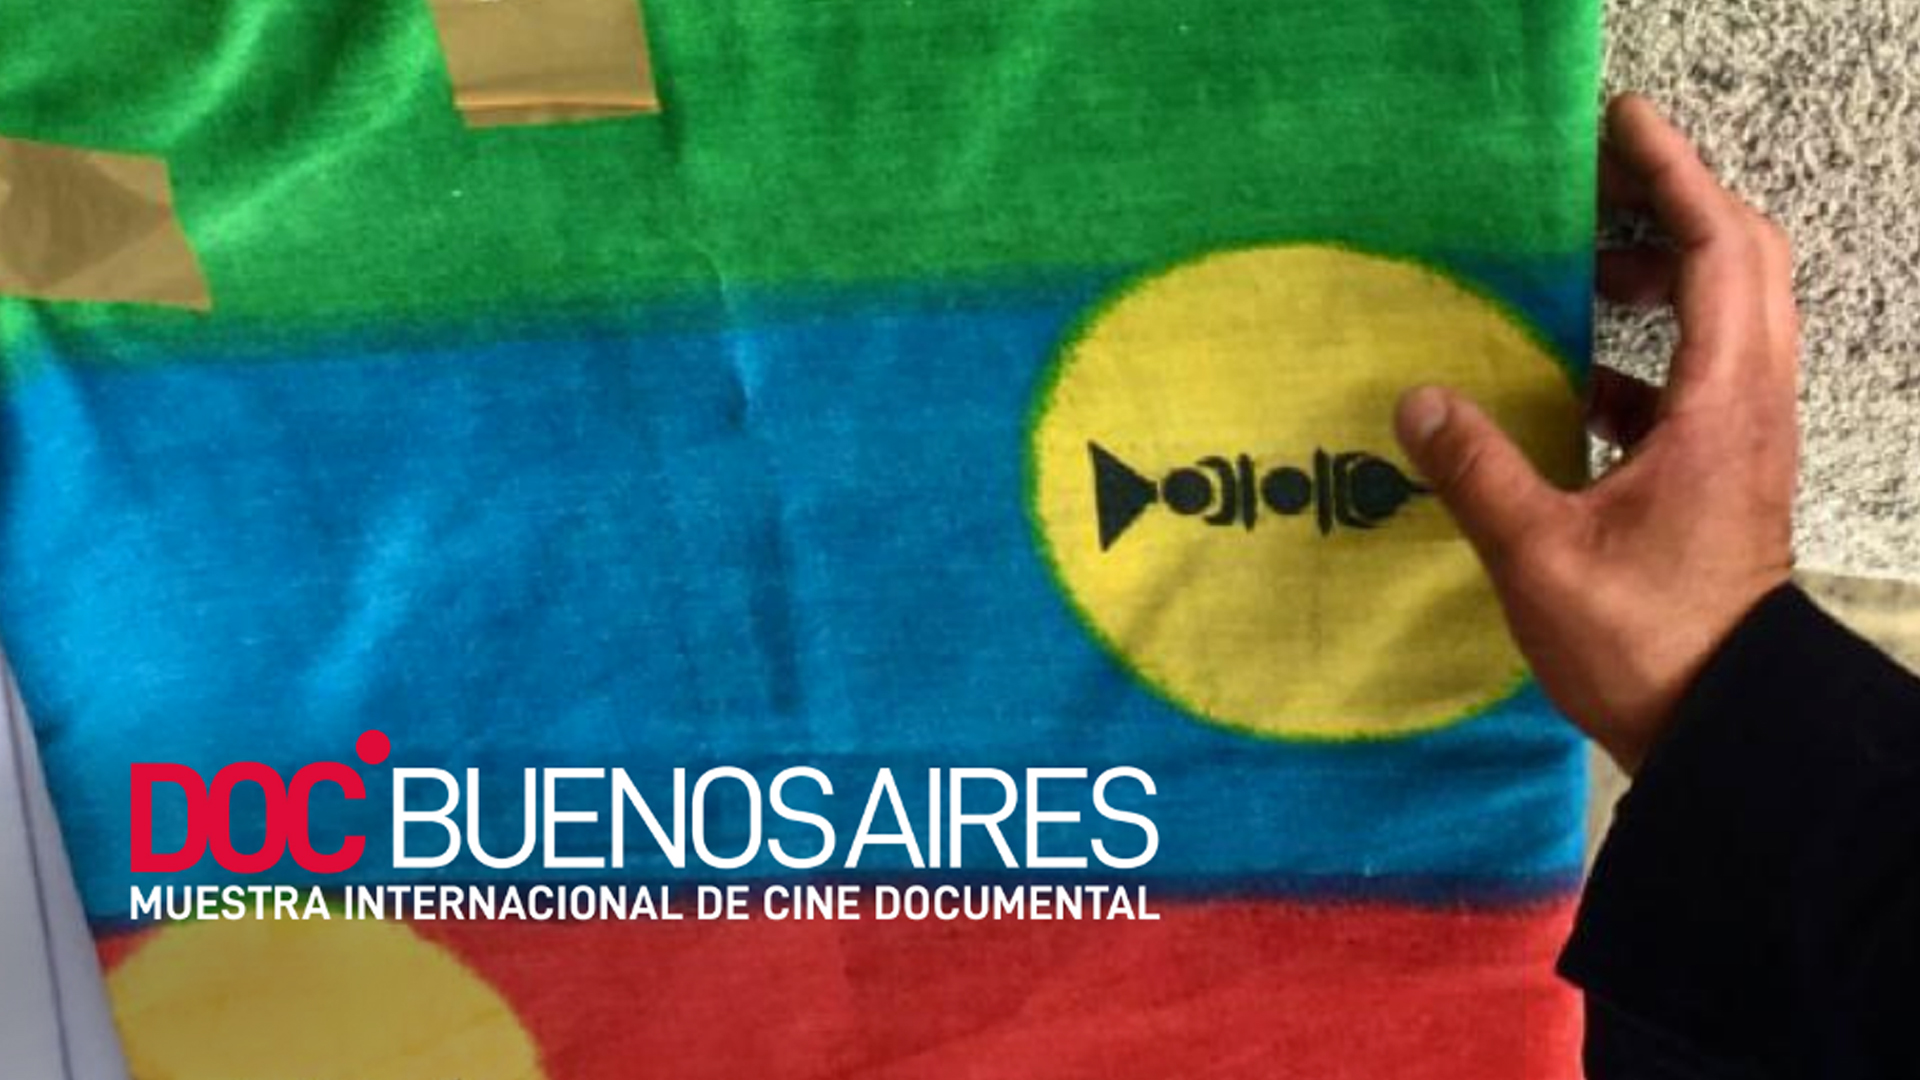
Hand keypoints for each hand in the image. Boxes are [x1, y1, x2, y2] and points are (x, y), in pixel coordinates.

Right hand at [1393, 94, 1798, 773]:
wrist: (1725, 726)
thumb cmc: (1646, 643)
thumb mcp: (1541, 553)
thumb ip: (1477, 468)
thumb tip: (1419, 400)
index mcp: (1720, 404)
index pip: (1717, 249)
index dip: (1671, 174)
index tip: (1615, 127)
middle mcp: (1748, 406)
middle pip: (1740, 262)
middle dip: (1673, 204)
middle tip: (1594, 181)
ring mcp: (1743, 439)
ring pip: (1727, 316)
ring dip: (1664, 274)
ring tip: (1580, 266)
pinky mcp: (1725, 473)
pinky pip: (1698, 377)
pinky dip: (1647, 350)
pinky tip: (1574, 380)